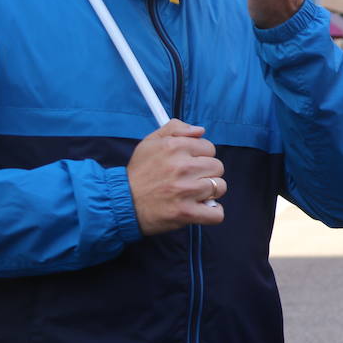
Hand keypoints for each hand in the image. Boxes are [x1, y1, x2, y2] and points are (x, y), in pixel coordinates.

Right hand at [127, 119, 225, 235]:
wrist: (122, 202)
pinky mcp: (186, 212)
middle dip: (207, 174)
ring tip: (193, 194)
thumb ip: (175, 129)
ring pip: (220, 187)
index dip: (201, 156)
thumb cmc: (139, 173)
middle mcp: (182, 167)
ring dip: (210, 193)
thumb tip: (200, 130)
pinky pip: (217, 213)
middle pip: (218, 167)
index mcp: (174, 147)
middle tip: (191, 179)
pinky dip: (212, 213)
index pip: (210, 148)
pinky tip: (201, 209)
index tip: (190, 164)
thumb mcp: (150, 142)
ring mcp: (185, 190)